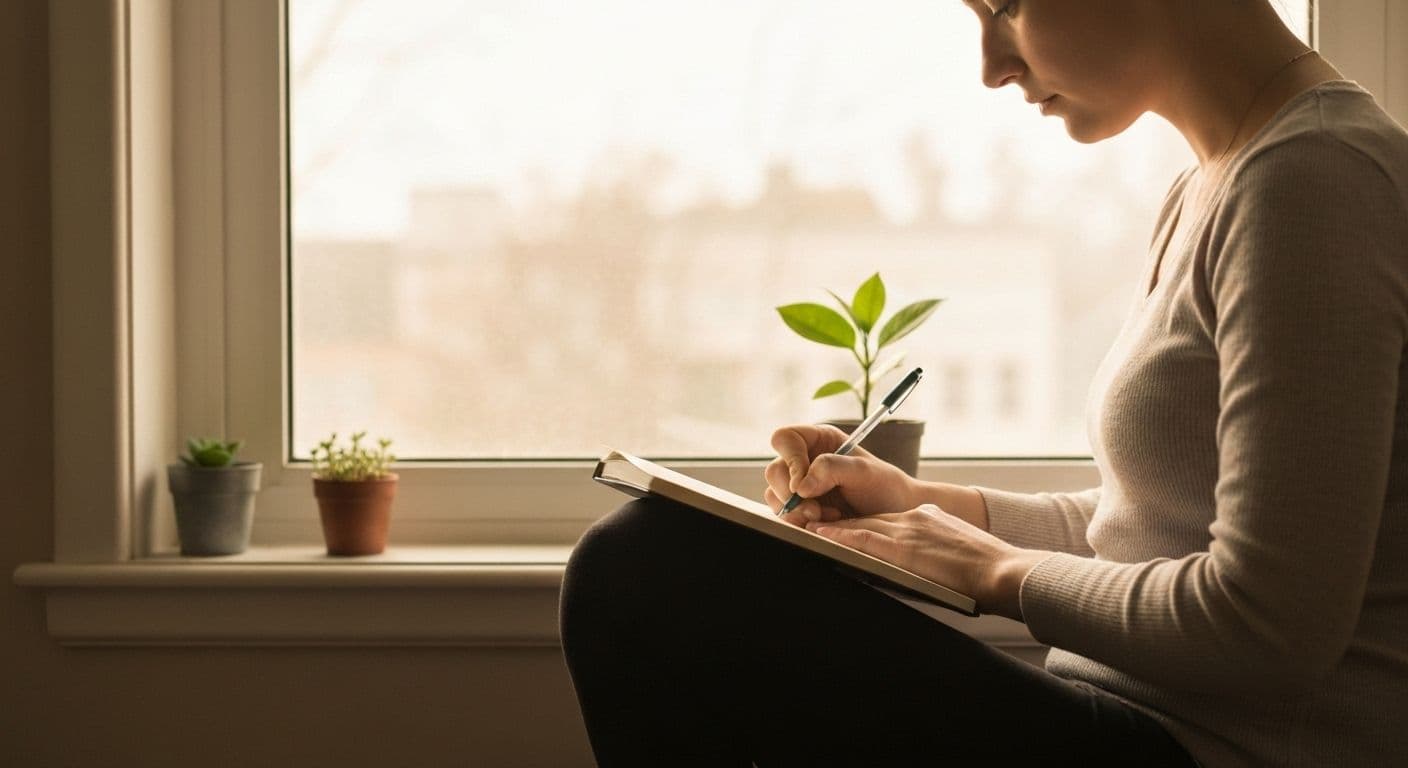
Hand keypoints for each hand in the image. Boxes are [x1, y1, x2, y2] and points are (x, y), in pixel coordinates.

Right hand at [764, 424, 920, 527]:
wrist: (895, 514)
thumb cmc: (884, 486)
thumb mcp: (864, 471)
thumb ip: (832, 469)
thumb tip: (801, 486)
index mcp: (818, 440)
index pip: (784, 438)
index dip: (789, 459)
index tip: (803, 484)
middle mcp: (805, 460)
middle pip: (774, 471)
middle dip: (791, 494)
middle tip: (816, 510)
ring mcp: (800, 485)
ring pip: (774, 495)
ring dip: (796, 511)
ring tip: (827, 517)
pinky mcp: (801, 507)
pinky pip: (784, 514)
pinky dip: (800, 522)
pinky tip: (825, 524)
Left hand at [804, 504, 1049, 620]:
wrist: (1004, 571)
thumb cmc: (991, 569)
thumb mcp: (963, 548)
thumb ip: (940, 548)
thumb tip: (930, 562)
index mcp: (929, 517)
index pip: (887, 518)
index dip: (862, 523)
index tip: (842, 525)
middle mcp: (915, 517)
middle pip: (869, 518)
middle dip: (841, 521)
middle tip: (811, 521)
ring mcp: (908, 530)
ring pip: (860, 524)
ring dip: (832, 528)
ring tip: (806, 528)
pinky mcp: (904, 548)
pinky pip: (863, 538)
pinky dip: (839, 536)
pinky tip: (821, 536)